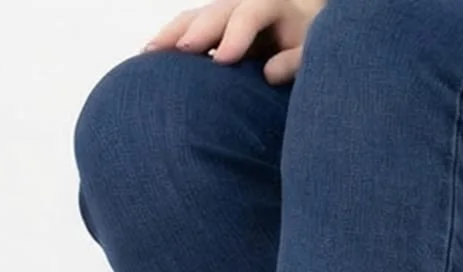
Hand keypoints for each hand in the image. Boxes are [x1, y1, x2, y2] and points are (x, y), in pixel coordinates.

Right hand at [146, 0, 321, 84]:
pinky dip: (170, 40)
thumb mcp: (312, 52)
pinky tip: (149, 56)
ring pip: (195, 16)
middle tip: (179, 50)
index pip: (250, 14)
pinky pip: (188, 28)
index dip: (235, 35)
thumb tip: (269, 73)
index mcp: (272, 5)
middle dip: (196, 30)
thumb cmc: (306, 45)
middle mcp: (243, 3)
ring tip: (150, 52)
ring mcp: (225, 13)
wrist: (302, 31)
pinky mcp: (212, 27)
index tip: (222, 59)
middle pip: (216, 11)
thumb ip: (296, 60)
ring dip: (172, 33)